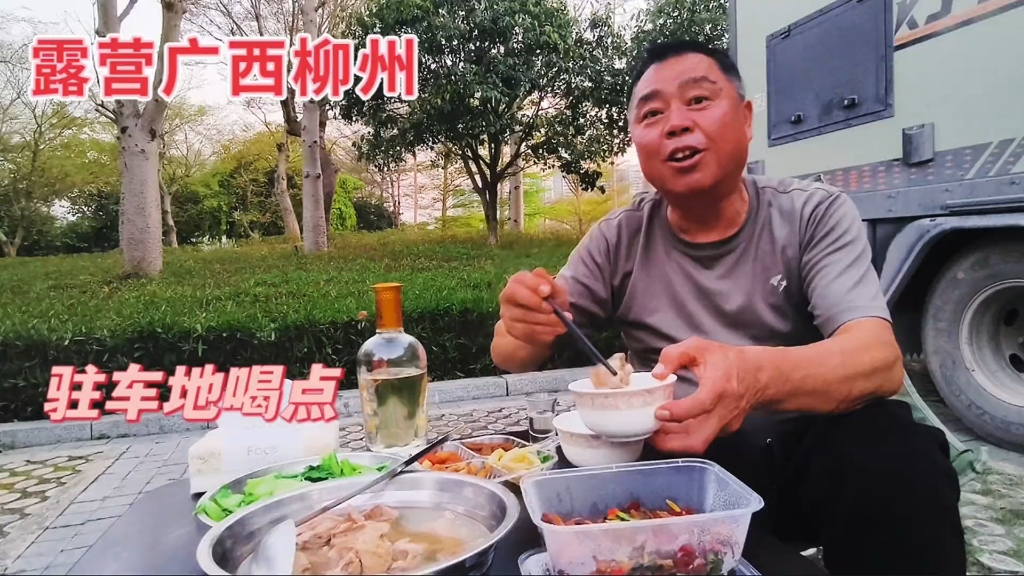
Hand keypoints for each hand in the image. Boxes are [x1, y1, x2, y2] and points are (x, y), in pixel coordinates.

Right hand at [498, 268, 570, 347]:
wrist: (540, 319)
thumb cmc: (548, 299)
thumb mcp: (554, 290)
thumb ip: (551, 284)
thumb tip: (544, 285)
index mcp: (518, 280)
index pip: (520, 279)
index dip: (534, 284)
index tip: (548, 291)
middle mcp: (507, 295)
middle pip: (517, 295)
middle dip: (537, 303)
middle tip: (554, 310)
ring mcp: (507, 314)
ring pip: (525, 317)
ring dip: (547, 321)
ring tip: (563, 323)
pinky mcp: (511, 329)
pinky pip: (528, 332)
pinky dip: (545, 331)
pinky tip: (556, 329)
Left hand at [648, 337, 759, 455]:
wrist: (757, 376)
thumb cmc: (726, 360)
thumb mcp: (698, 347)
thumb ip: (673, 355)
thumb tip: (656, 374)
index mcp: (720, 387)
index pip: (702, 405)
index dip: (679, 411)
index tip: (659, 411)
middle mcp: (724, 411)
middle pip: (699, 438)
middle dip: (670, 441)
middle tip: (649, 432)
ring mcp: (725, 424)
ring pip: (698, 443)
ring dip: (673, 442)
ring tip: (652, 432)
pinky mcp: (723, 431)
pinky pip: (701, 439)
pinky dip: (682, 438)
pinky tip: (667, 429)